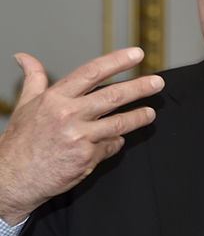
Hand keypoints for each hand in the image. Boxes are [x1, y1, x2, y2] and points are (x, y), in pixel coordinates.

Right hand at [0, 48, 163, 225]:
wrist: (11, 181)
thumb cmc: (19, 142)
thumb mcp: (24, 106)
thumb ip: (33, 79)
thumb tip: (24, 57)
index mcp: (55, 99)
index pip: (92, 72)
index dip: (117, 61)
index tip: (137, 54)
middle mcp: (68, 116)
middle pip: (113, 96)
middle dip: (140, 87)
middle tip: (158, 83)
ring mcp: (79, 138)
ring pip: (119, 123)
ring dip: (139, 117)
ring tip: (150, 113)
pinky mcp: (87, 158)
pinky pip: (110, 146)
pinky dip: (115, 142)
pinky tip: (117, 140)